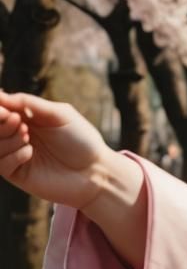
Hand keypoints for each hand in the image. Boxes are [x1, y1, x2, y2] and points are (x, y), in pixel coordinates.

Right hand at [0, 92, 116, 209]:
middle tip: (17, 120)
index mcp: (28, 117)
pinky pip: (1, 164)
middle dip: (2, 122)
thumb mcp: (59, 115)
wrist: (95, 170)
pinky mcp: (17, 174)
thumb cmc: (81, 139)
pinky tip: (30, 153)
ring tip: (27, 136)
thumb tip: (1, 95)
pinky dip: (13, 156)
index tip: (5, 109)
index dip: (0, 109)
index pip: (3, 110)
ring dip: (8, 139)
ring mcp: (16, 154)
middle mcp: (18, 135)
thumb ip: (30, 104)